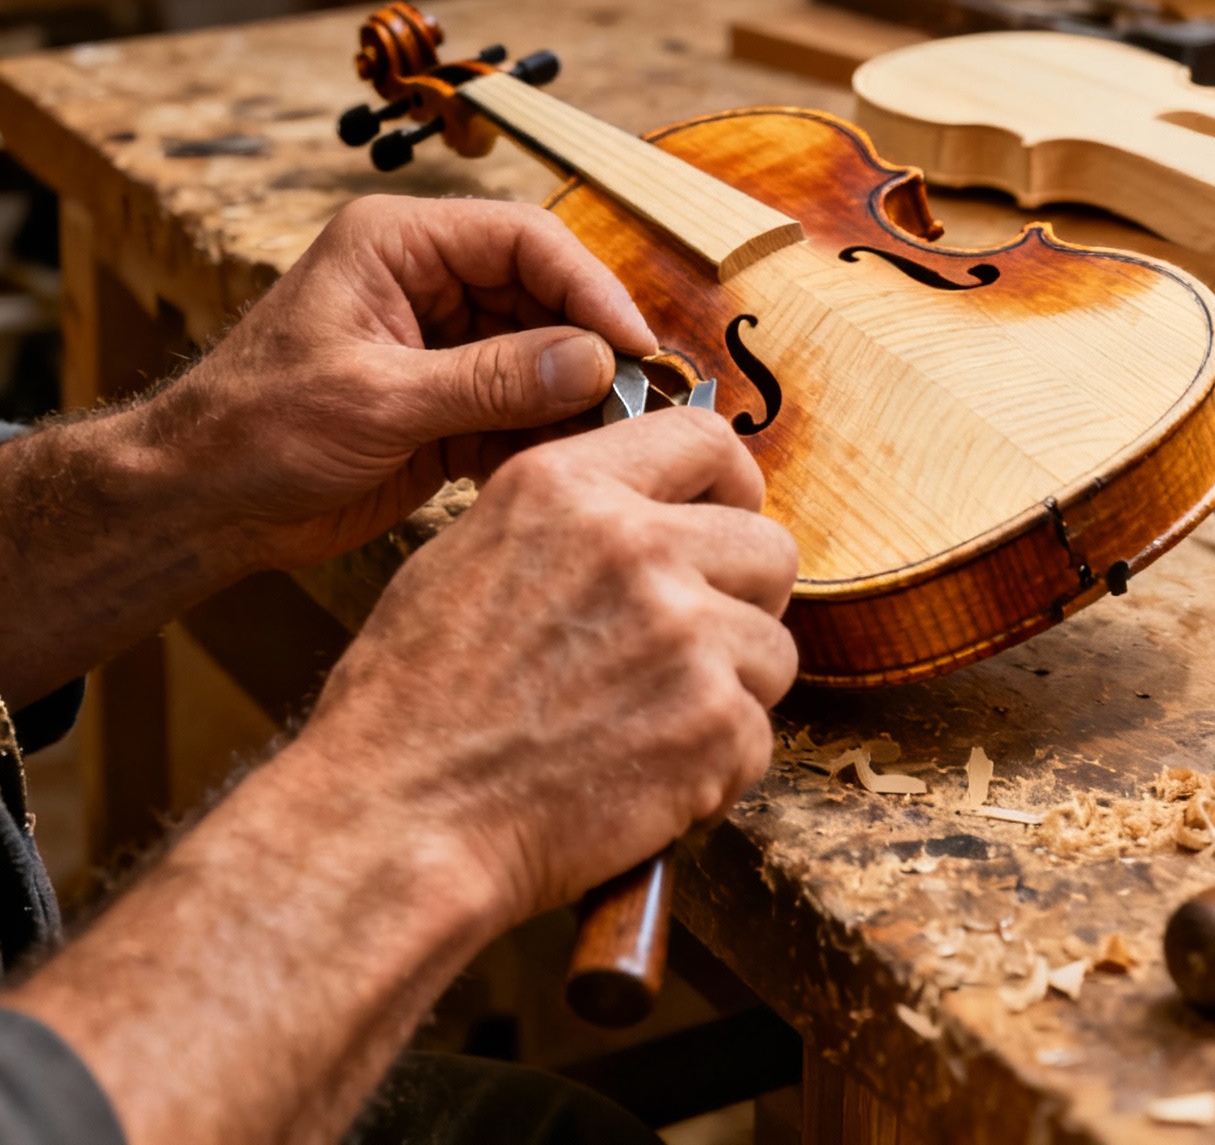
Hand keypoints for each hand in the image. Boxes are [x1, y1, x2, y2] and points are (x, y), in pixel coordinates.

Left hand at [141, 195, 653, 570]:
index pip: (522, 238)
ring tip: (616, 444)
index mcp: (401, 243)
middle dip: (591, 347)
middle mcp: (427, 282)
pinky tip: (569, 471)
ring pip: (541, 356)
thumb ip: (490, 380)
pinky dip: (546, 440)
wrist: (198, 504)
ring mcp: (440, 346)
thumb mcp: (377, 399)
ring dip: (576, 400)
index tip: (634, 342)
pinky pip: (520, 410)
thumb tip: (595, 361)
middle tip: (643, 401)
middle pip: (543, 295)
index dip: (587, 286)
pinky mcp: (445, 406)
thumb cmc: (255, 426)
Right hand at [308, 407, 799, 923]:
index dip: (730, 487)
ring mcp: (682, 633)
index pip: (705, 440)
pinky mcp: (711, 723)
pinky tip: (646, 782)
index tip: (727, 521)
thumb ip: (566, 518)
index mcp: (568, 488)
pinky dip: (715, 771)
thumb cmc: (412, 704)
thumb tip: (637, 511)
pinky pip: (755, 737)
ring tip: (652, 728)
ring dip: (730, 693)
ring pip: (772, 650)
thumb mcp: (467, 554)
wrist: (398, 819)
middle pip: (767, 547)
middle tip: (695, 649)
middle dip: (743, 601)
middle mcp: (635, 545)